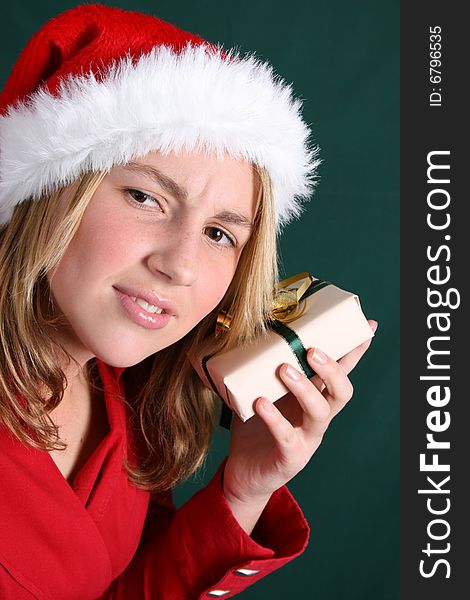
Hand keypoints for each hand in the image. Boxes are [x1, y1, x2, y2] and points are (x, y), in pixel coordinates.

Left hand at [223, 320, 377, 504]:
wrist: (243, 473)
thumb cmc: (255, 428)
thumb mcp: (261, 392)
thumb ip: (263, 369)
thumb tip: (252, 332)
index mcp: (315, 399)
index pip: (341, 372)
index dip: (355, 351)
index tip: (367, 326)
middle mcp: (317, 418)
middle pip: (341, 392)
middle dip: (332, 369)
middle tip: (311, 350)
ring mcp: (307, 439)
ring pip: (320, 412)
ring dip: (304, 388)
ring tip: (284, 370)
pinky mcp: (290, 458)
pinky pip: (287, 437)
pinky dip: (274, 419)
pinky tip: (260, 403)